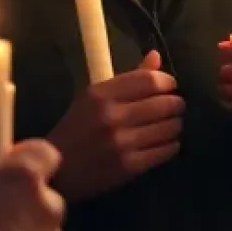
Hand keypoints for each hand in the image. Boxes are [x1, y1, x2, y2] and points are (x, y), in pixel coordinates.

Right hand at [48, 51, 182, 201]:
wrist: (56, 174)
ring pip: (170, 127)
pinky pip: (166, 150)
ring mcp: (121, 143)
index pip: (150, 80)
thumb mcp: (93, 99)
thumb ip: (128, 78)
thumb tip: (156, 56)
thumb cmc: (76, 131)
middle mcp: (111, 116)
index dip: (168, 82)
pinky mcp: (129, 167)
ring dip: (175, 125)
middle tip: (173, 108)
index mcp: (100, 95)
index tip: (169, 87)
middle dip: (175, 104)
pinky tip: (163, 144)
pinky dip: (170, 145)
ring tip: (168, 126)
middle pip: (166, 103)